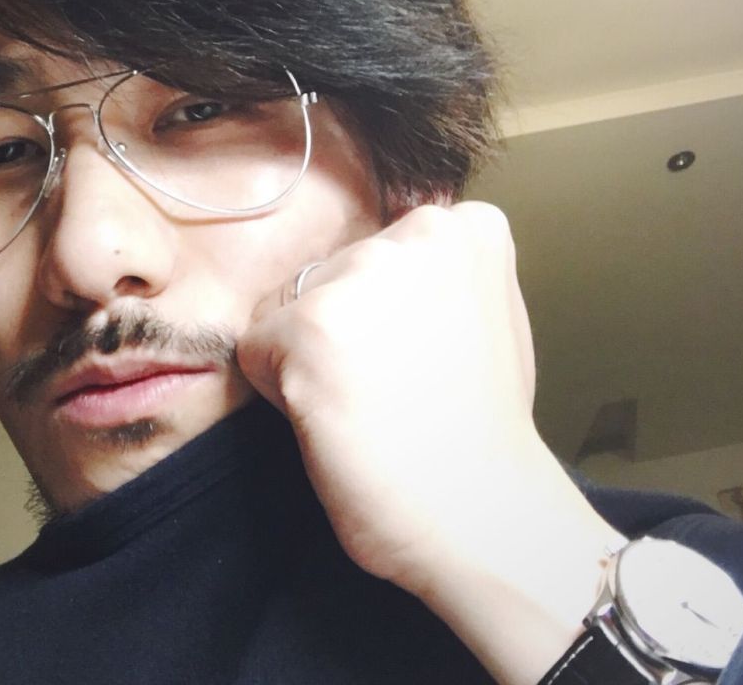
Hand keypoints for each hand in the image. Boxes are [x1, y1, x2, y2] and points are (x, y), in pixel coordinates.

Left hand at [238, 202, 623, 684]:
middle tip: (390, 390)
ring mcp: (362, 276)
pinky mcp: (309, 328)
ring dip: (308, 358)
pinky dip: (278, 390)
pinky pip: (256, 349)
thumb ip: (435, 278)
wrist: (484, 513)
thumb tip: (374, 270)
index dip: (381, 314)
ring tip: (365, 406)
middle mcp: (414, 234)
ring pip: (289, 307)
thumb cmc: (483, 432)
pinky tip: (334, 420)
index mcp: (464, 227)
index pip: (374, 254)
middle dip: (341, 329)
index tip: (422, 360)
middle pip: (327, 275)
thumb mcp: (485, 317)